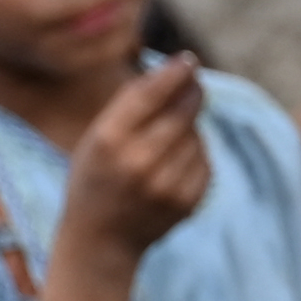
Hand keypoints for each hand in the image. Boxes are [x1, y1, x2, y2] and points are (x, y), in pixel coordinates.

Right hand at [37, 58, 214, 300]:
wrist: (100, 240)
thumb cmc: (96, 177)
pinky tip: (172, 165)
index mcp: (109, 139)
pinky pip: (204, 160)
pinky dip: (194, 154)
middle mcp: (139, 162)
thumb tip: (181, 68)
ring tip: (164, 142)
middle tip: (193, 84)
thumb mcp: (97, 136)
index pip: (151, 93)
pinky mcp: (187, 201)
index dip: (174, 73)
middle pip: (183, 110)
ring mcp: (166, 185)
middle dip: (192, 92)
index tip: (188, 60)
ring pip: (196, 135)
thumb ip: (132, 104)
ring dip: (189, 128)